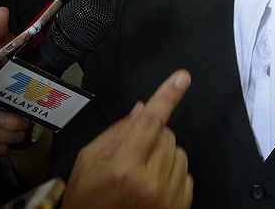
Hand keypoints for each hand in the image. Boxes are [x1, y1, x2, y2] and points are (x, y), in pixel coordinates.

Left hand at [0, 7, 32, 158]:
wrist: (11, 98)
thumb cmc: (4, 72)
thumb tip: (1, 11)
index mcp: (19, 82)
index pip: (6, 82)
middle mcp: (21, 103)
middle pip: (20, 119)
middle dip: (4, 120)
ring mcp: (16, 122)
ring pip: (12, 135)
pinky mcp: (6, 137)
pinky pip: (0, 150)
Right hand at [63, 69, 193, 208]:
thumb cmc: (87, 202)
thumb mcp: (89, 162)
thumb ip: (116, 132)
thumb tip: (141, 109)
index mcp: (123, 168)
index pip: (150, 122)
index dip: (167, 96)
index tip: (182, 78)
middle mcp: (150, 183)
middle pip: (165, 134)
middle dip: (151, 136)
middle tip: (131, 155)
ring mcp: (167, 198)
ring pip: (178, 151)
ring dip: (163, 154)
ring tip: (140, 173)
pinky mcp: (179, 206)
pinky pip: (186, 173)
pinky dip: (172, 172)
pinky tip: (152, 186)